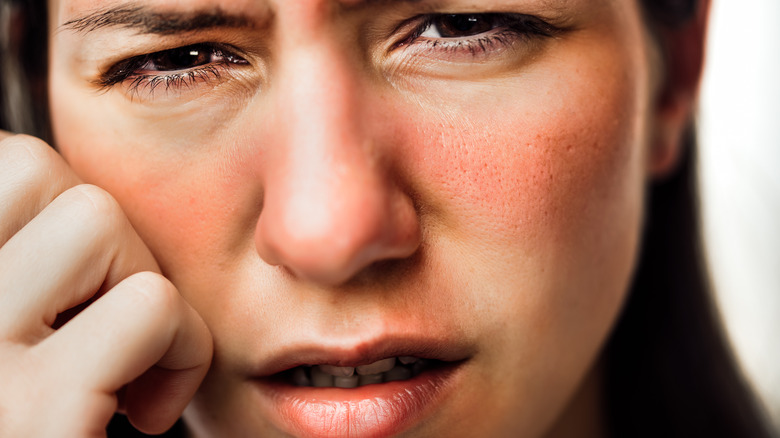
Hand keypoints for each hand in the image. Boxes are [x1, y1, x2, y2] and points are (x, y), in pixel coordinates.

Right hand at [0, 132, 212, 436]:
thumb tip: (58, 197)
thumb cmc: (29, 422)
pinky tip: (148, 415)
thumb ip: (20, 275)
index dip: (52, 208)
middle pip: (41, 172)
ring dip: (139, 288)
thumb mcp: (3, 343)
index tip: (70, 283)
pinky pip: (149, 308)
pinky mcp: (36, 416)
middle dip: (100, 241)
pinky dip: (179, 355)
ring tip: (125, 366)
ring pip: (100, 221)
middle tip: (100, 320)